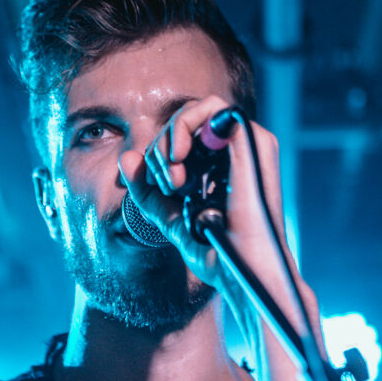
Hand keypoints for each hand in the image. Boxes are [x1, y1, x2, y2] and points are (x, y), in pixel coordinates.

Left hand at [117, 96, 289, 296]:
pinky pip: (214, 109)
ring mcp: (249, 144)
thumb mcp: (169, 216)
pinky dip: (186, 128)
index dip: (158, 153)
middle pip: (185, 120)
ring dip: (171, 137)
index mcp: (221, 166)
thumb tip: (127, 156)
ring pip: (196, 109)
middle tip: (165, 183)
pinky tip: (178, 159)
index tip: (158, 187)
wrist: (238, 271)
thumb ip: (147, 189)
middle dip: (160, 148)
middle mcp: (236, 151)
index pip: (181, 135)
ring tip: (172, 177)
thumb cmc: (213, 250)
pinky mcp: (254, 141)